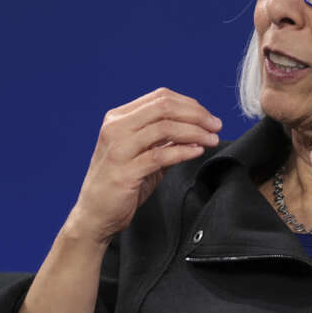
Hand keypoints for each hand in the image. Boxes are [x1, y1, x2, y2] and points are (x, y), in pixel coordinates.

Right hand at [68, 88, 220, 243]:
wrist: (95, 215)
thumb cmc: (121, 183)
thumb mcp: (142, 153)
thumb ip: (165, 139)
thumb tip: (198, 127)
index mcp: (118, 118)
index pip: (160, 98)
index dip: (190, 104)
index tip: (208, 117)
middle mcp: (115, 128)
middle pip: (164, 107)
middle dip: (196, 115)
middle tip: (216, 126)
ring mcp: (118, 149)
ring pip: (165, 128)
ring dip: (195, 132)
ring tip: (212, 140)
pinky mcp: (125, 172)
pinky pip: (161, 155)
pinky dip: (183, 151)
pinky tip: (197, 152)